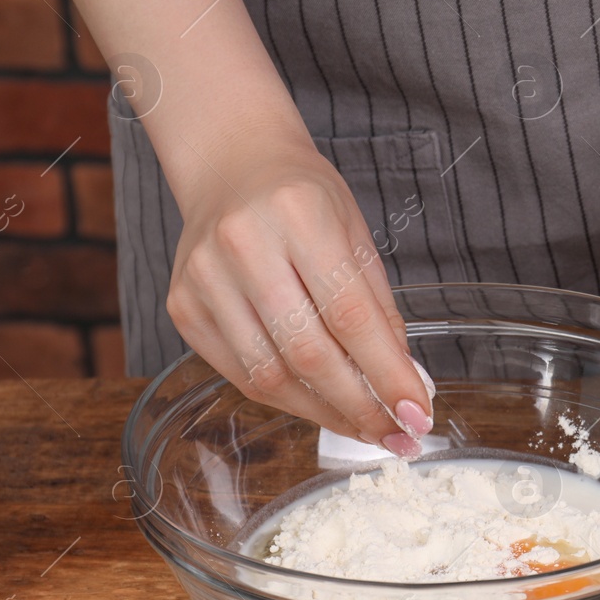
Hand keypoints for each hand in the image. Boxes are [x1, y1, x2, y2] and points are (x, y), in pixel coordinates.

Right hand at [165, 119, 431, 453]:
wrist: (231, 164)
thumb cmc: (304, 198)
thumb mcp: (357, 235)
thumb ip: (379, 309)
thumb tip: (405, 383)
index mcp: (300, 215)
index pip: (350, 314)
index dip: (387, 374)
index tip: (418, 414)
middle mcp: (243, 245)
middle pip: (307, 353)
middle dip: (360, 407)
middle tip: (397, 434)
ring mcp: (203, 278)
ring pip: (269, 375)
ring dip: (325, 413)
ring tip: (365, 426)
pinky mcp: (181, 307)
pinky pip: (239, 374)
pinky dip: (287, 398)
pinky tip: (320, 404)